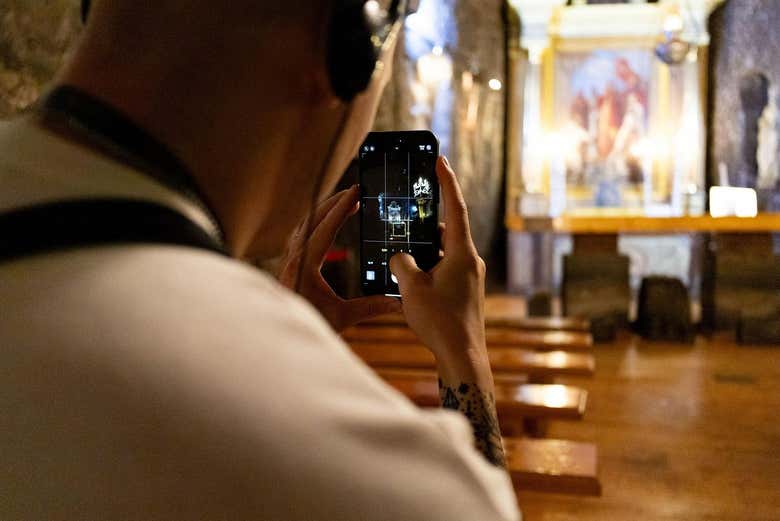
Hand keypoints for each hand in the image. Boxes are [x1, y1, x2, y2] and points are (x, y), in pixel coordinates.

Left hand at [279, 185, 401, 331]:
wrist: (278, 342)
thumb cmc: (307, 328)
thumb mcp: (342, 318)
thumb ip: (371, 307)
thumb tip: (399, 303)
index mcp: (305, 264)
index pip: (325, 227)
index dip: (342, 207)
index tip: (356, 191)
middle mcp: (293, 258)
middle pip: (312, 218)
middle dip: (334, 202)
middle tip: (354, 190)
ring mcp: (287, 260)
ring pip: (304, 224)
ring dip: (323, 211)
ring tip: (343, 203)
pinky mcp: (287, 265)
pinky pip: (300, 235)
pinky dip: (314, 223)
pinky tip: (323, 225)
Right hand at [389, 157, 488, 382]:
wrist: (462, 357)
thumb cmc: (440, 322)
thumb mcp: (411, 288)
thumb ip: (402, 263)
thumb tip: (401, 257)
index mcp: (462, 253)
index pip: (455, 207)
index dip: (447, 182)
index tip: (440, 160)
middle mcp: (471, 262)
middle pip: (447, 231)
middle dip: (426, 223)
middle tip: (408, 213)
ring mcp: (470, 278)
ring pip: (444, 252)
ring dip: (425, 250)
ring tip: (401, 254)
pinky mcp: (465, 292)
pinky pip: (445, 269)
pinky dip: (429, 267)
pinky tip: (410, 279)